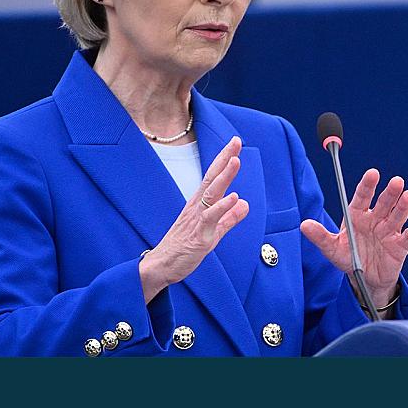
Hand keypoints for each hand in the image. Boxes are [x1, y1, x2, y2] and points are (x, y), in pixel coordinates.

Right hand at [139, 136, 249, 301]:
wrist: (162, 266)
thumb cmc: (184, 247)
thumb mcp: (213, 232)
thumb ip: (229, 218)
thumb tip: (245, 204)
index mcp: (200, 205)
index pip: (214, 177)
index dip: (225, 160)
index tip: (235, 142)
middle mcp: (197, 207)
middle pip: (212, 178)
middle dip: (225, 159)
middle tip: (236, 141)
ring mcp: (197, 219)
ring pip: (211, 194)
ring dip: (224, 177)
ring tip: (236, 161)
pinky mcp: (199, 235)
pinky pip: (210, 218)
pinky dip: (221, 207)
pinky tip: (233, 197)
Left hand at [301, 169, 407, 308]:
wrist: (365, 280)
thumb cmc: (349, 259)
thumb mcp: (332, 249)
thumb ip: (320, 236)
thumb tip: (304, 225)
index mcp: (357, 216)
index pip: (362, 197)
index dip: (367, 185)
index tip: (373, 173)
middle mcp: (374, 219)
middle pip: (383, 203)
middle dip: (389, 192)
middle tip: (396, 181)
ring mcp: (389, 231)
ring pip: (397, 215)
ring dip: (403, 206)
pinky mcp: (400, 245)